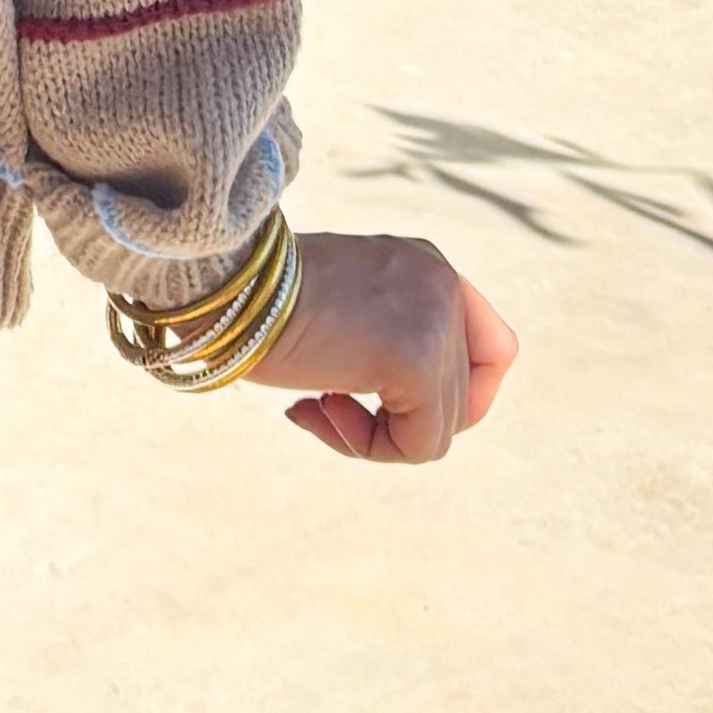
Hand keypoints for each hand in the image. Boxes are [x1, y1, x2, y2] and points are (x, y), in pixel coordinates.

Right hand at [250, 231, 516, 463]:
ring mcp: (435, 320)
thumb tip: (408, 406)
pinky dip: (371, 447)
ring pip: (441, 427)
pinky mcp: (416, 359)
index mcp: (425, 265)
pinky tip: (316, 409)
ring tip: (312, 406)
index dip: (448, 394)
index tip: (383, 400)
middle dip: (396, 420)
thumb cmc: (256, 303)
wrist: (223, 284)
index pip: (488, 349)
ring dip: (374, 434)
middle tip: (324, 406)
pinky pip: (422, 443)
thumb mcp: (341, 308)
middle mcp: (442, 284)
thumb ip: (386, 337)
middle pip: (465, 397)